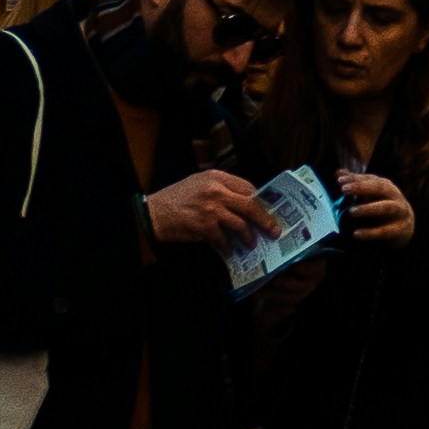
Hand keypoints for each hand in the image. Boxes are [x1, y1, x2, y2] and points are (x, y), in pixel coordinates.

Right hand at [143, 169, 263, 251]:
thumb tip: (243, 203)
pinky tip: (230, 251)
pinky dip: (228, 247)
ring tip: (252, 244)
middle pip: (250, 205)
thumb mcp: (199, 183)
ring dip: (248, 237)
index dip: (260, 201)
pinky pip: (224, 239)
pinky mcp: (204, 226)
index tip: (267, 211)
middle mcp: (216, 190)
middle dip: (265, 220)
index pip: (248, 187)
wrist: (154, 213)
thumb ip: (221, 189)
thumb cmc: (177, 199)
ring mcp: (211, 208)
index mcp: (217, 177)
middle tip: (273, 231)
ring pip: (240, 224)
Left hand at [336, 168, 415, 245]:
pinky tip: (356, 234)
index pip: (370, 179)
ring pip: (386, 207)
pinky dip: (370, 233)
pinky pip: (384, 231)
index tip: (339, 180)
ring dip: (368, 208)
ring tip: (351, 211)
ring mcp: (399, 211)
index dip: (355, 179)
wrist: (406, 225)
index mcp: (385, 185)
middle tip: (343, 190)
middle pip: (379, 188)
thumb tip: (338, 172)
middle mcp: (393, 195)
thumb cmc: (382, 206)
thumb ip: (355, 184)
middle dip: (361, 187)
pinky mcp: (399, 229)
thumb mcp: (370, 194)